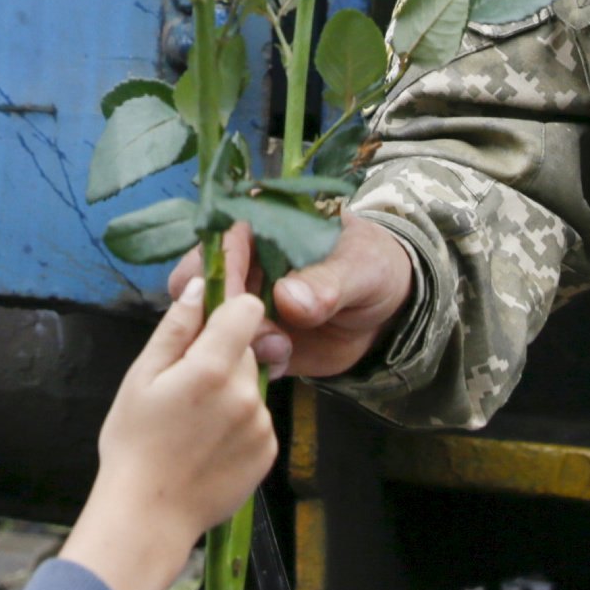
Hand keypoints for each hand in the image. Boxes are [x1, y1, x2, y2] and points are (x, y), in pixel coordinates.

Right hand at [59, 258, 276, 589]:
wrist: (148, 515)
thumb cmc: (133, 443)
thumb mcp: (141, 377)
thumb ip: (175, 328)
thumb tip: (200, 287)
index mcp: (212, 368)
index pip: (248, 309)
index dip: (228, 311)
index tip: (207, 328)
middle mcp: (246, 393)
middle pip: (246, 349)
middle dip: (221, 357)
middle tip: (184, 388)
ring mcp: (261, 425)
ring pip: (251, 385)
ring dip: (230, 392)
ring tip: (193, 423)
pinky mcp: (268, 452)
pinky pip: (257, 419)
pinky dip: (238, 423)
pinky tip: (208, 444)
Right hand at [175, 214, 413, 377]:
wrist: (387, 308)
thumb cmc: (371, 266)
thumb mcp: (360, 268)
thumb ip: (326, 282)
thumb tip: (288, 297)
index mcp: (259, 224)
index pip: (220, 244)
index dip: (222, 276)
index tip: (237, 308)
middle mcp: (239, 263)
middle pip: (201, 289)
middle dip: (221, 319)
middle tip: (264, 338)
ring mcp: (241, 304)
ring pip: (211, 327)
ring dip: (237, 345)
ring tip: (282, 351)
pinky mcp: (251, 339)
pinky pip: (234, 357)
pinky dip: (248, 366)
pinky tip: (280, 362)